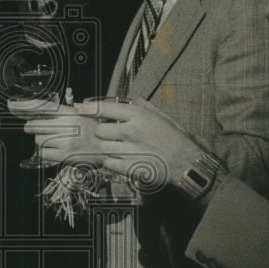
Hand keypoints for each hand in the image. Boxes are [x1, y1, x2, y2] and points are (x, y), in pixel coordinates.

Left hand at [23, 113, 105, 167]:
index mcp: (70, 113)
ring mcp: (65, 141)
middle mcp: (67, 125)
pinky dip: (44, 152)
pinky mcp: (64, 155)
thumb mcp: (81, 115)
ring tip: (53, 140)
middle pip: (35, 125)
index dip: (25, 106)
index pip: (43, 107)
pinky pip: (43, 153)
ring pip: (38, 140)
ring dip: (41, 141)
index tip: (11, 106)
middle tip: (36, 129)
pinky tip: (54, 149)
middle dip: (32, 127)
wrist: (108, 148)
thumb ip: (61, 112)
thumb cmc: (94, 130)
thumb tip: (35, 111)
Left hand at [94, 98, 208, 188]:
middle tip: (107, 134)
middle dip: (101, 132)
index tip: (81, 108)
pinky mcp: (129, 167)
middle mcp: (130, 131)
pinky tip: (118, 159)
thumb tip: (131, 99)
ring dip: (104, 147)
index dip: (89, 108)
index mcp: (138, 115)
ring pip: (102, 147)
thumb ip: (144, 106)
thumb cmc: (175, 138)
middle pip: (100, 130)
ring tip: (113, 147)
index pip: (105, 108)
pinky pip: (108, 162)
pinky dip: (110, 161)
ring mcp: (128, 150)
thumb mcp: (161, 116)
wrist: (187, 163)